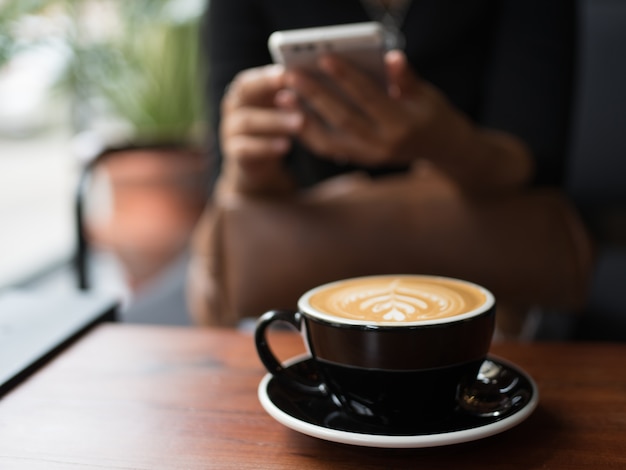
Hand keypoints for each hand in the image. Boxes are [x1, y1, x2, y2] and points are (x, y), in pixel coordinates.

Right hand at [218, 65, 303, 198]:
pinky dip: (267, 147)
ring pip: (248, 122)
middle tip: (294, 91)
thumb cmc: (275, 127)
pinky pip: (247, 148)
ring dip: (275, 121)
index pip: (251, 75)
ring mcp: (230, 131)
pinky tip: (286, 146)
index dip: (268, 75)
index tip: (289, 73)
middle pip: (244, 92)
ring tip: (300, 122)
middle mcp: (233, 107)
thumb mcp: (281, 107)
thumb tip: (314, 77)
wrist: (259, 164)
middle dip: (268, 89)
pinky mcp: (235, 153)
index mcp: (244, 91)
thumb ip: (289, 92)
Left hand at [282, 50, 451, 166]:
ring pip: (330, 140)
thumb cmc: (431, 113)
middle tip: (291, 76)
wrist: (440, 148)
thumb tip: (391, 58)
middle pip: (343, 119)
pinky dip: (309, 133)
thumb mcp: (426, 94)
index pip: (370, 98)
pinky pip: (329, 148)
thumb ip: (406, 78)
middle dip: (316, 96)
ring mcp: (369, 156)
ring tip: (283, 96)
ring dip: (304, 118)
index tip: (325, 59)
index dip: (347, 78)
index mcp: (402, 124)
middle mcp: (383, 145)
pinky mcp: (359, 160)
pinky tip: (292, 114)